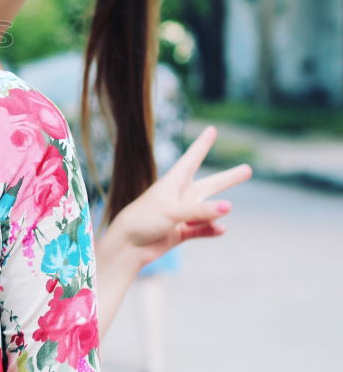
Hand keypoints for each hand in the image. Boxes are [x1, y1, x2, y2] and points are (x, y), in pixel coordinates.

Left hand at [110, 125, 251, 267]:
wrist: (127, 246)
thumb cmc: (143, 220)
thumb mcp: (172, 211)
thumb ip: (200, 210)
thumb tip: (229, 207)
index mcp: (172, 183)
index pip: (191, 159)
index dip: (202, 144)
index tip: (212, 129)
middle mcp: (179, 197)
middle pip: (209, 185)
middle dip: (228, 178)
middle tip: (248, 169)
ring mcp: (181, 215)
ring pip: (208, 209)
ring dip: (219, 210)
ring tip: (228, 208)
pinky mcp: (181, 232)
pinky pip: (202, 229)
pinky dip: (211, 229)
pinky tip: (220, 229)